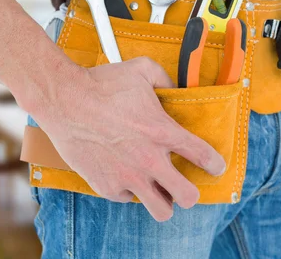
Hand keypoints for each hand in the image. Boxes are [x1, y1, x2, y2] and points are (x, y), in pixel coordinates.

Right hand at [31, 57, 225, 221]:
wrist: (65, 100)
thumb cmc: (102, 84)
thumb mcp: (142, 70)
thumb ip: (166, 80)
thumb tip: (176, 89)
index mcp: (163, 132)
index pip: (203, 156)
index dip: (215, 164)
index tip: (216, 167)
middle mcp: (150, 160)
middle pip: (188, 196)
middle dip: (191, 193)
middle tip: (184, 186)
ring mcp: (128, 177)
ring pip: (161, 211)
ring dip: (163, 201)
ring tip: (158, 191)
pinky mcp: (107, 186)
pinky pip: (128, 198)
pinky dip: (129, 190)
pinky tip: (124, 174)